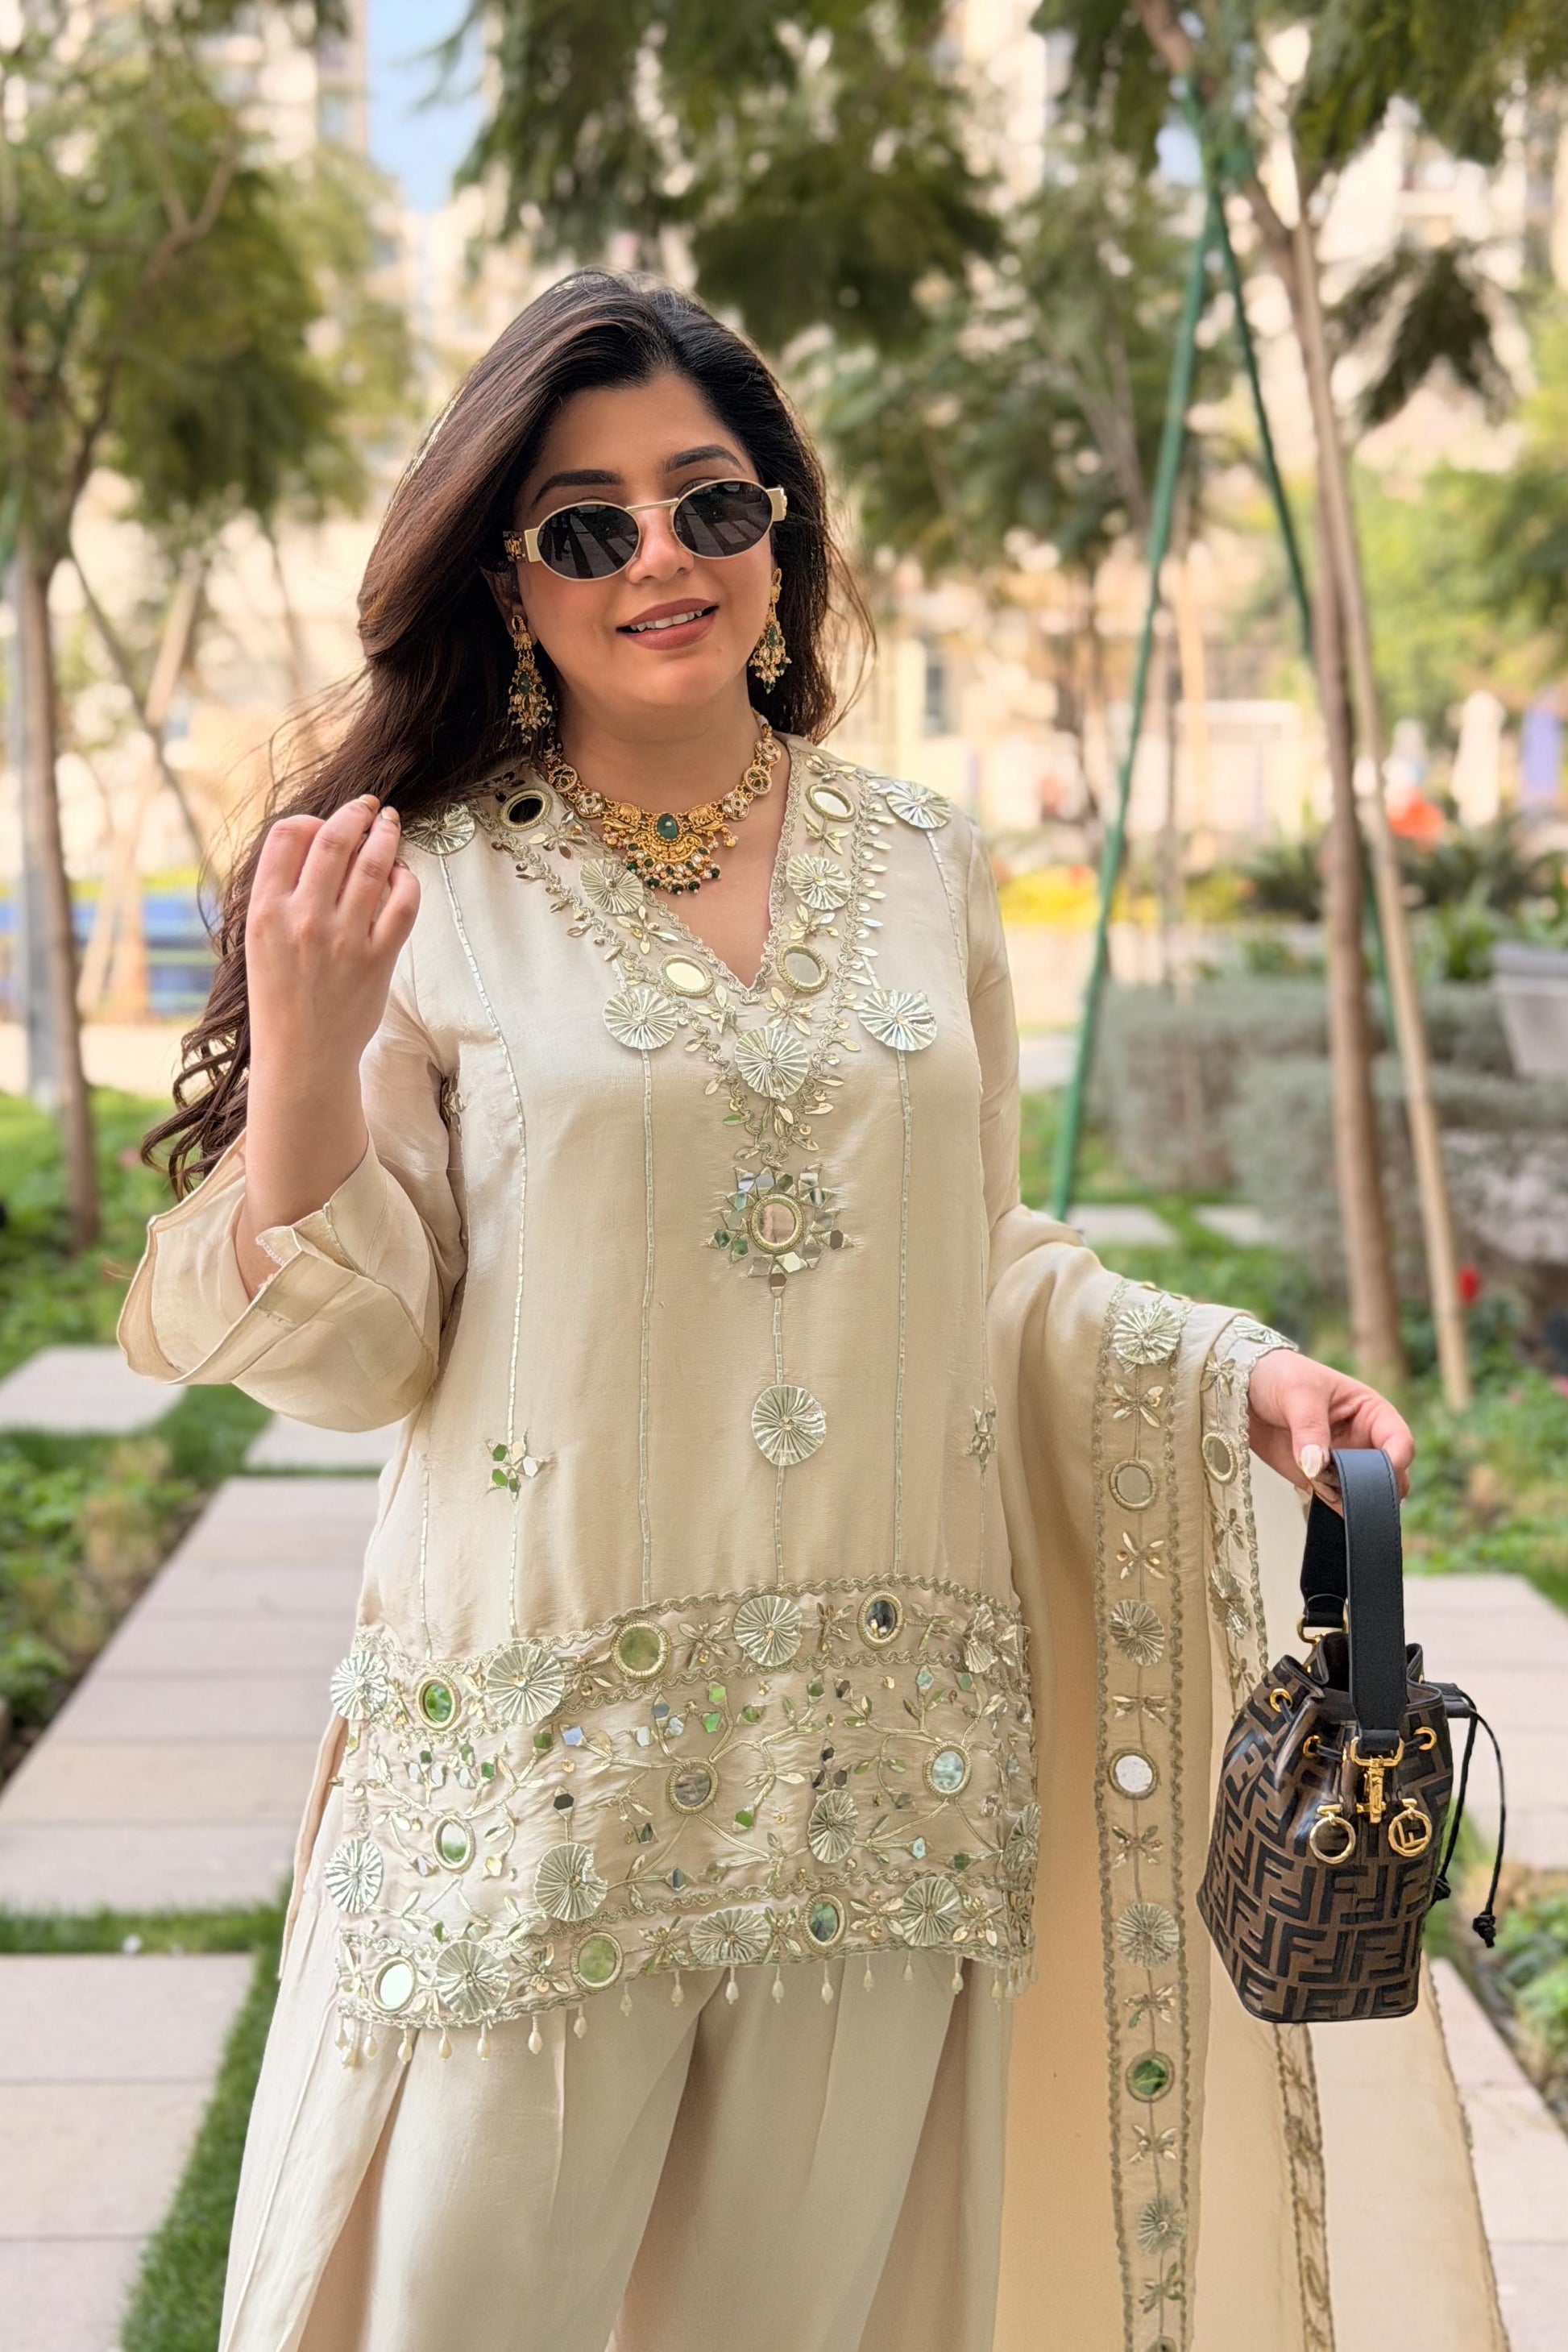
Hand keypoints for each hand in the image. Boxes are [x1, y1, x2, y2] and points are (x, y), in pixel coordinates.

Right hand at [246, 794, 416, 1073]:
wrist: (302, 1056)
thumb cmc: (279, 995)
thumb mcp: (259, 940)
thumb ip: (277, 893)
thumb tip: (309, 840)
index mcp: (265, 911)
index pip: (286, 836)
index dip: (310, 818)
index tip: (326, 820)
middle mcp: (303, 919)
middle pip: (334, 840)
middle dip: (356, 814)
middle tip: (369, 807)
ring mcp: (343, 939)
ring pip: (373, 865)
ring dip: (386, 836)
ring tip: (390, 825)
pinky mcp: (377, 960)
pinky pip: (403, 904)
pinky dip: (406, 880)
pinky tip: (402, 876)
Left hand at [1246, 1348, 1414, 1506]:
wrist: (1241, 1390)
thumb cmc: (1279, 1376)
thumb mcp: (1297, 1393)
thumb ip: (1309, 1429)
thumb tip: (1317, 1467)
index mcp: (1371, 1412)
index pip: (1399, 1440)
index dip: (1397, 1458)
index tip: (1381, 1473)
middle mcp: (1363, 1440)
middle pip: (1389, 1474)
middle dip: (1379, 1487)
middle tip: (1357, 1494)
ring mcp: (1341, 1462)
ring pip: (1364, 1492)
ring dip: (1356, 1501)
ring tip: (1338, 1500)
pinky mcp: (1317, 1479)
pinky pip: (1334, 1501)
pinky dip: (1334, 1509)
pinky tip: (1328, 1509)